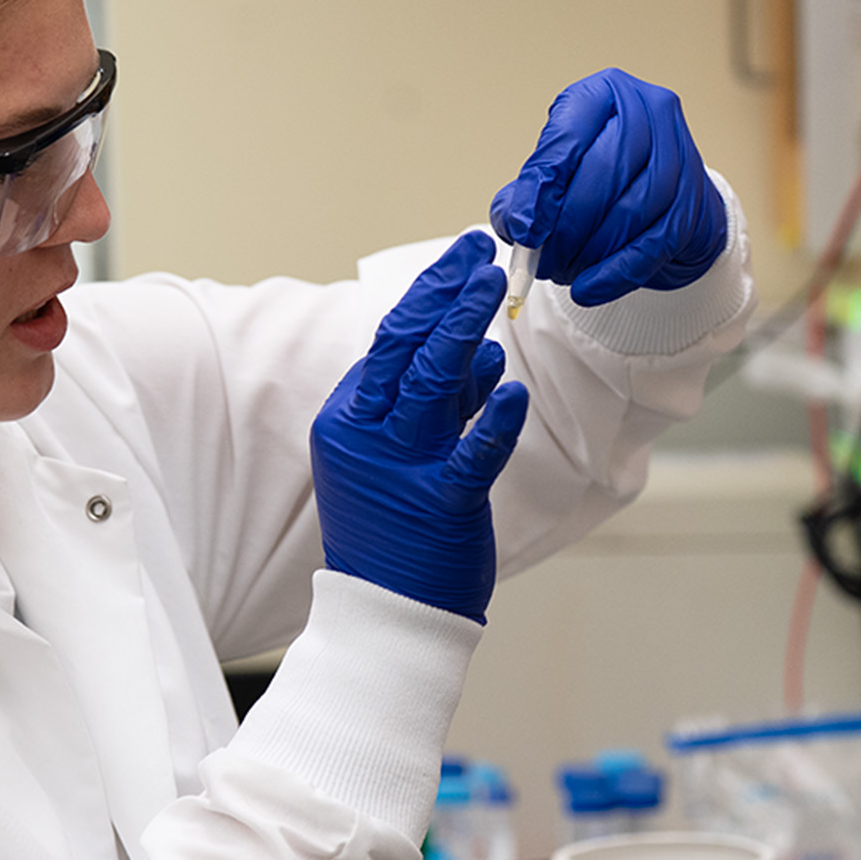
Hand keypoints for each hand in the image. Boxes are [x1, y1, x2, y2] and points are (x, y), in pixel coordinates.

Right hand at [310, 232, 529, 622]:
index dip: (428, 294)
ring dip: (463, 332)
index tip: (461, 258)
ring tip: (491, 287)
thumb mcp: (394, 454)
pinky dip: (493, 421)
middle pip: (406, 350)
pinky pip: (471, 455)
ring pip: (432, 387)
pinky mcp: (440, 505)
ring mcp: (401, 470)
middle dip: (444, 294)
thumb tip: (476, 350)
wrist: (385, 609)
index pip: (389, 342)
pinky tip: (513, 389)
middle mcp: (367, 438)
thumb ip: (432, 403)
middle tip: (478, 250)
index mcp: (347, 420)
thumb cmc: (394, 529)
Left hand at [490, 68, 727, 305]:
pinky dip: (616, 272)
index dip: (542, 188)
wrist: (659, 202)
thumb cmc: (599, 182)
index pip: (568, 137)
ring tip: (562, 273)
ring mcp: (681, 152)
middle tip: (541, 262)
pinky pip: (654, 243)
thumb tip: (516, 226)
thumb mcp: (556, 175)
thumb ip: (526, 196)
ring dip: (591, 251)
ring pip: (632, 208)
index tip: (523, 230)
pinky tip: (588, 289)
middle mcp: (649, 111)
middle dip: (567, 227)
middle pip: (604, 172)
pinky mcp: (696, 199)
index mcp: (604, 93)